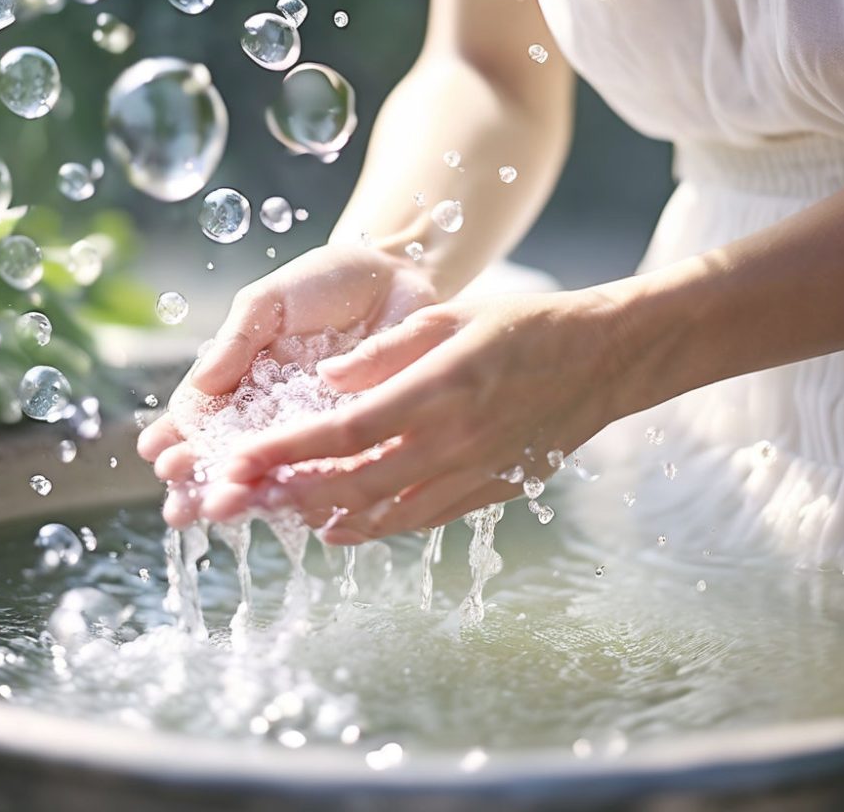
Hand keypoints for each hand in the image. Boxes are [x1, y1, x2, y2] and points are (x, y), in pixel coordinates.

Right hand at [136, 243, 437, 525]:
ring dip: (244, 495)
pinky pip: (329, 472)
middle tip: (181, 506)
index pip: (205, 416)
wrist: (401, 274)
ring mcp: (315, 429)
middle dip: (204, 482)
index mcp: (245, 378)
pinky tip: (283, 510)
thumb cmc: (330, 280)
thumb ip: (237, 339)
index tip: (157, 457)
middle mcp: (274, 413)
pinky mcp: (359, 440)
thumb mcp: (271, 300)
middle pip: (232, 454)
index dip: (180, 438)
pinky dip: (305, 493)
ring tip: (216, 513)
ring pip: (274, 472)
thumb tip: (201, 383)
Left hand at [199, 288, 626, 541]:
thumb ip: (384, 351)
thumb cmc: (526, 326)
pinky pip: (422, 520)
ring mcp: (473, 474)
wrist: (601, 359)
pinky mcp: (490, 490)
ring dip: (328, 515)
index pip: (345, 432)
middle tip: (247, 493)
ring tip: (284, 511)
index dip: (287, 450)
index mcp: (438, 391)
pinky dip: (377, 527)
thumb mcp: (452, 316)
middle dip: (291, 491)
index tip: (242, 459)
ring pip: (385, 514)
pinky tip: (346, 525)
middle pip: (355, 484)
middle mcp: (453, 443)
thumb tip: (326, 381)